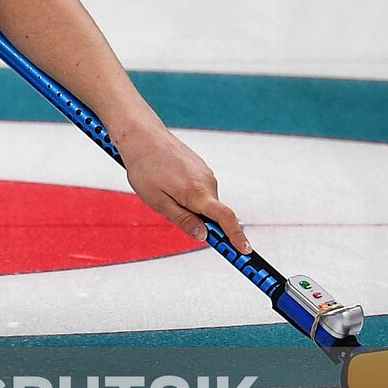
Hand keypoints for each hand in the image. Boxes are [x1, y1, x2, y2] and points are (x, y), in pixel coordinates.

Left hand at [117, 124, 251, 253]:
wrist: (142, 136)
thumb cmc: (145, 169)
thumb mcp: (158, 201)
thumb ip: (183, 220)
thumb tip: (204, 236)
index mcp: (198, 193)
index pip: (226, 219)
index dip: (237, 237)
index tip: (245, 251)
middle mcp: (208, 182)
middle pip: (212, 213)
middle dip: (197, 219)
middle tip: (167, 207)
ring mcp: (206, 172)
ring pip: (203, 201)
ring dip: (188, 204)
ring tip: (161, 189)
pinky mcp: (201, 166)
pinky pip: (199, 189)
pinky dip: (188, 193)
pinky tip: (167, 181)